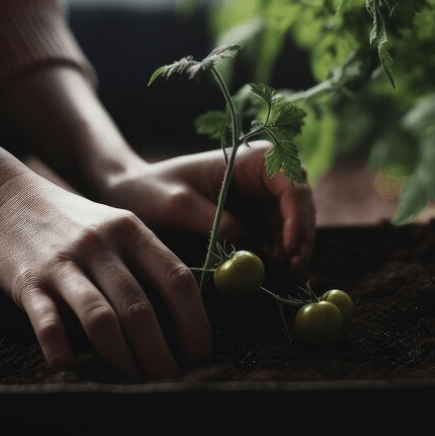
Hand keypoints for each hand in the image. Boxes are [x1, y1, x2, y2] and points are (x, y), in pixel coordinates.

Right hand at [0, 172, 210, 379]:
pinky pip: (49, 325)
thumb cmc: (72, 221)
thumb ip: (149, 260)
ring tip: (135, 383)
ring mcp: (63, 264)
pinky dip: (63, 352)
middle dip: (160, 354)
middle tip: (170, 380)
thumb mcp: (117, 225)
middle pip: (141, 309)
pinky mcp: (28, 283)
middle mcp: (101, 246)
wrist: (3, 197)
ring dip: (122, 359)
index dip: (195, 321)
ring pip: (101, 320)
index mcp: (131, 231)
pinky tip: (74, 370)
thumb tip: (189, 311)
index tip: (201, 351)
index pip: (177, 279)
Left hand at [94, 141, 315, 275]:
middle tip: (295, 272)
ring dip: (294, 249)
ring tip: (289, 277)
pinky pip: (279, 235)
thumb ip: (215, 222)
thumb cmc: (151, 189)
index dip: (297, 218)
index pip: (291, 185)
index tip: (288, 250)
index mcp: (252, 157)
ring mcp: (263, 195)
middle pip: (301, 205)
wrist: (133, 193)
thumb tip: (249, 246)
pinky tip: (278, 272)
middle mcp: (266, 172)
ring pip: (295, 223)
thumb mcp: (178, 206)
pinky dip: (281, 254)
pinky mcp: (257, 215)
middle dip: (301, 238)